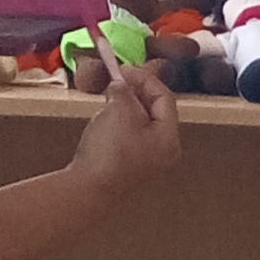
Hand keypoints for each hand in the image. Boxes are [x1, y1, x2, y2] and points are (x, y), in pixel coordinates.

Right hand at [68, 61, 180, 193]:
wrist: (89, 190)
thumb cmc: (109, 149)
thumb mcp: (119, 110)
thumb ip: (123, 91)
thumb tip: (120, 87)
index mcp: (170, 139)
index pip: (165, 98)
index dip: (145, 78)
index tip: (122, 69)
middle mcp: (165, 154)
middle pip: (156, 112)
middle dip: (136, 93)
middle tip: (115, 82)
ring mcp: (148, 164)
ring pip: (141, 125)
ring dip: (126, 107)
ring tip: (108, 99)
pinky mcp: (129, 170)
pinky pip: (130, 138)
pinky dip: (120, 123)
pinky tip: (104, 121)